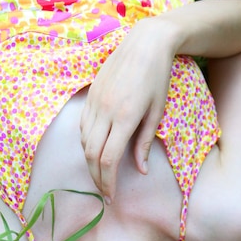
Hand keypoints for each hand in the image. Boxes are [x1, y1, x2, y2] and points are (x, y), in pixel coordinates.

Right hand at [80, 18, 174, 201]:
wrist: (145, 43)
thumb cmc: (158, 78)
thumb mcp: (156, 112)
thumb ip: (145, 143)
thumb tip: (141, 171)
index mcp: (125, 118)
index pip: (109, 160)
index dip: (108, 182)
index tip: (112, 197)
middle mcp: (105, 111)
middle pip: (92, 156)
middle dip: (97, 179)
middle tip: (105, 193)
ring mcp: (95, 102)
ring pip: (84, 143)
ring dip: (91, 163)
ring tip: (101, 175)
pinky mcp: (90, 96)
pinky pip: (83, 128)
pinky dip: (87, 144)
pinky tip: (96, 152)